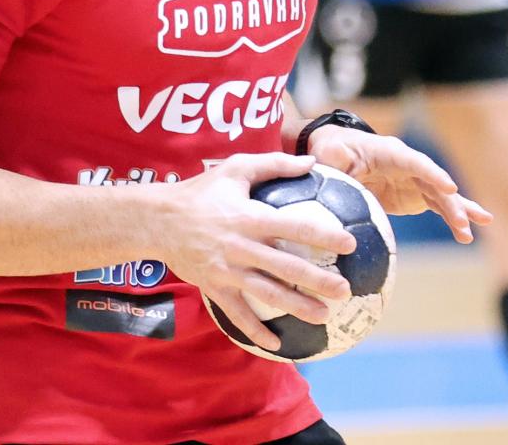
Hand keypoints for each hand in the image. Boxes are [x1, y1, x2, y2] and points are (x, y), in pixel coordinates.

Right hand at [156, 152, 355, 352]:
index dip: (324, 235)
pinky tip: (277, 344)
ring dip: (297, 307)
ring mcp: (228, 270)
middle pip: (287, 267)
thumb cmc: (202, 191)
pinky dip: (256, 332)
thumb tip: (312, 161)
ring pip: (267, 293)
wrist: (157, 221)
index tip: (350, 244)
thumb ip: (275, 163)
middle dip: (318, 280)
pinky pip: (238, 314)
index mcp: (251, 217)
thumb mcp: (237, 168)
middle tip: (345, 290)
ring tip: (323, 316)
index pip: (296, 226)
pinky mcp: (214, 287)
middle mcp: (242, 246)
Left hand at [306, 125, 492, 244]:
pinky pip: (438, 207)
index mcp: (392, 152)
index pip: (417, 163)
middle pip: (435, 184)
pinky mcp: (415, 196)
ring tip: (469, 234)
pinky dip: (452, 220)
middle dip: (451, 203)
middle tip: (463, 223)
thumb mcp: (330, 157)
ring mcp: (416, 181)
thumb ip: (334, 169)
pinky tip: (466, 234)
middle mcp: (410, 165)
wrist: (337, 152)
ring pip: (443, 197)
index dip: (433, 175)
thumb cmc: (333, 151)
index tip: (450, 188)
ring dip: (458, 214)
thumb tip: (332, 190)